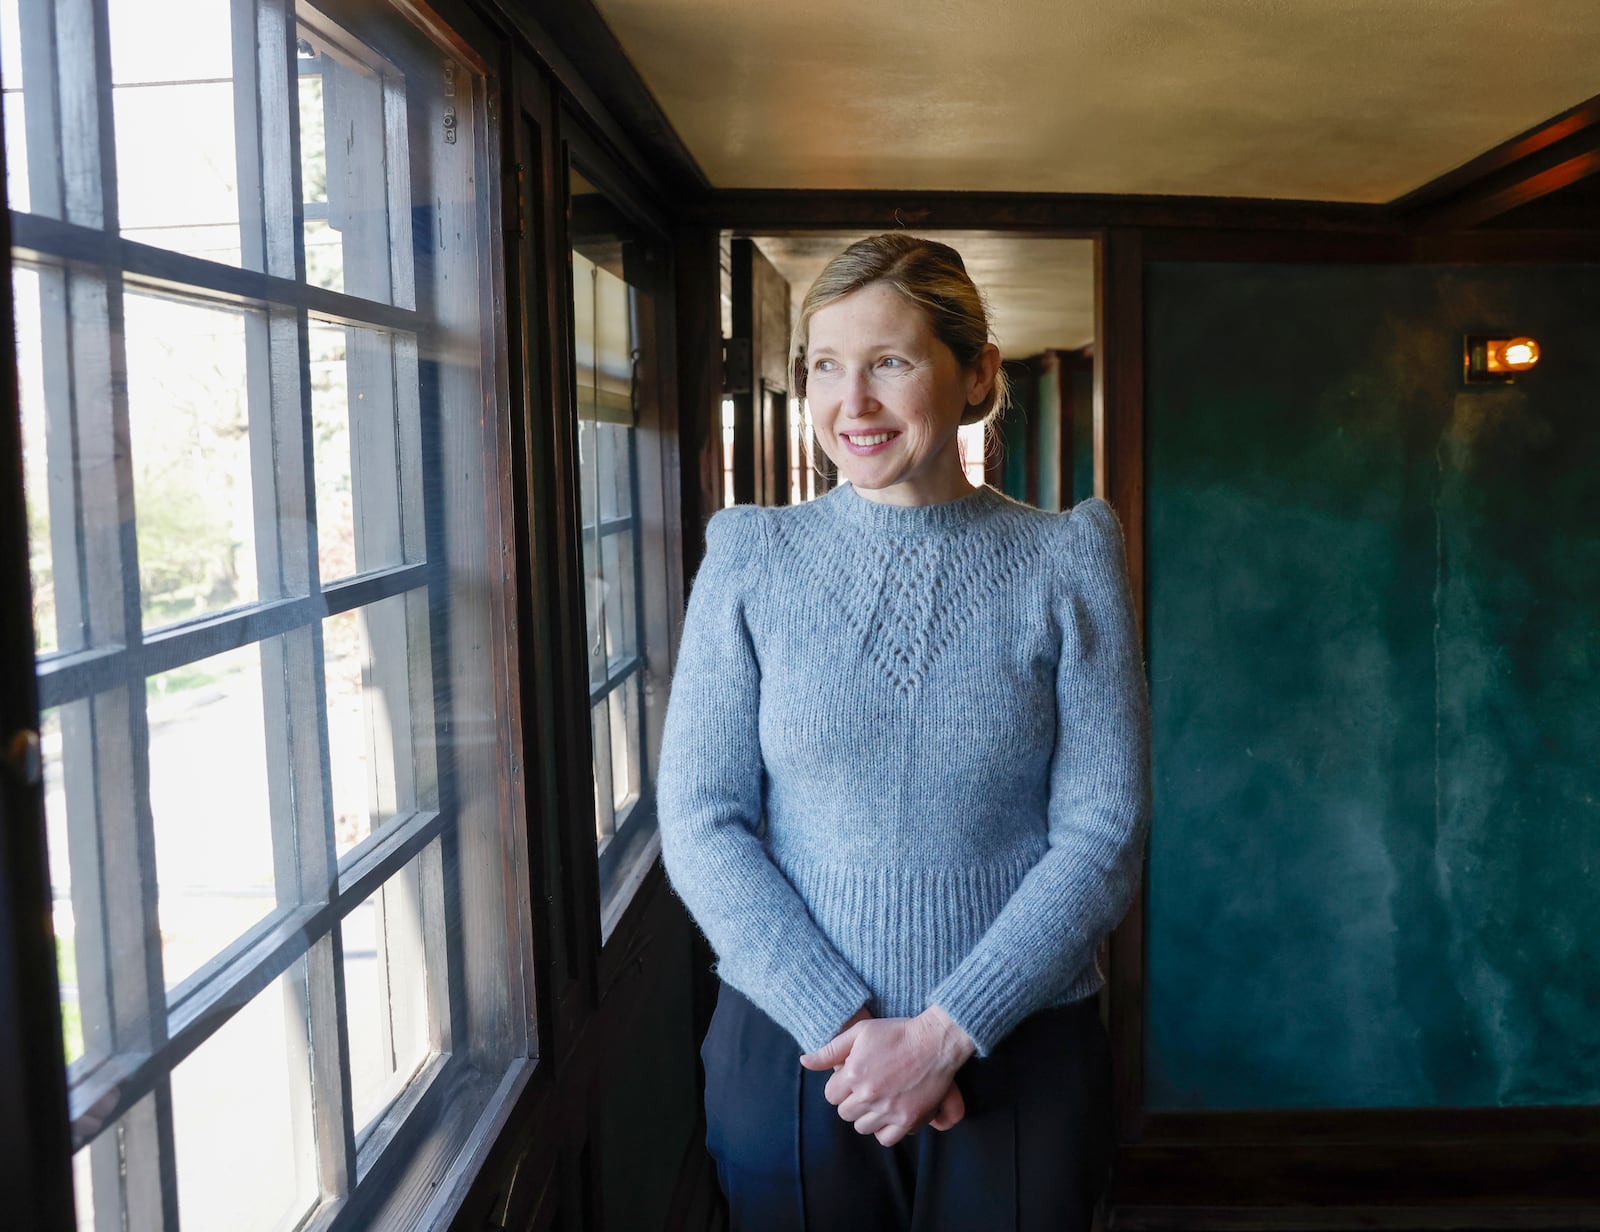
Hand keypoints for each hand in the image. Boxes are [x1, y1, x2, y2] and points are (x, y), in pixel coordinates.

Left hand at [799, 1005, 975, 1145]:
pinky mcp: (908, 1120)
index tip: (853, 1078)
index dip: (840, 1086)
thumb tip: (804, 1062)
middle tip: (867, 1087)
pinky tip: (890, 1114)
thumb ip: (830, 1050)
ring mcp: (888, 1110)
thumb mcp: (860, 1031)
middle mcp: (868, 1095)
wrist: (935, 1041)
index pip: (831, 1095)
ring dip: (867, 1116)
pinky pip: (885, 1139)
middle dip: (852, 1101)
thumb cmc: (897, 1032)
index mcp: (853, 1074)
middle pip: (845, 1113)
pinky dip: (885, 1130)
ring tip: (879, 1100)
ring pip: (863, 1127)